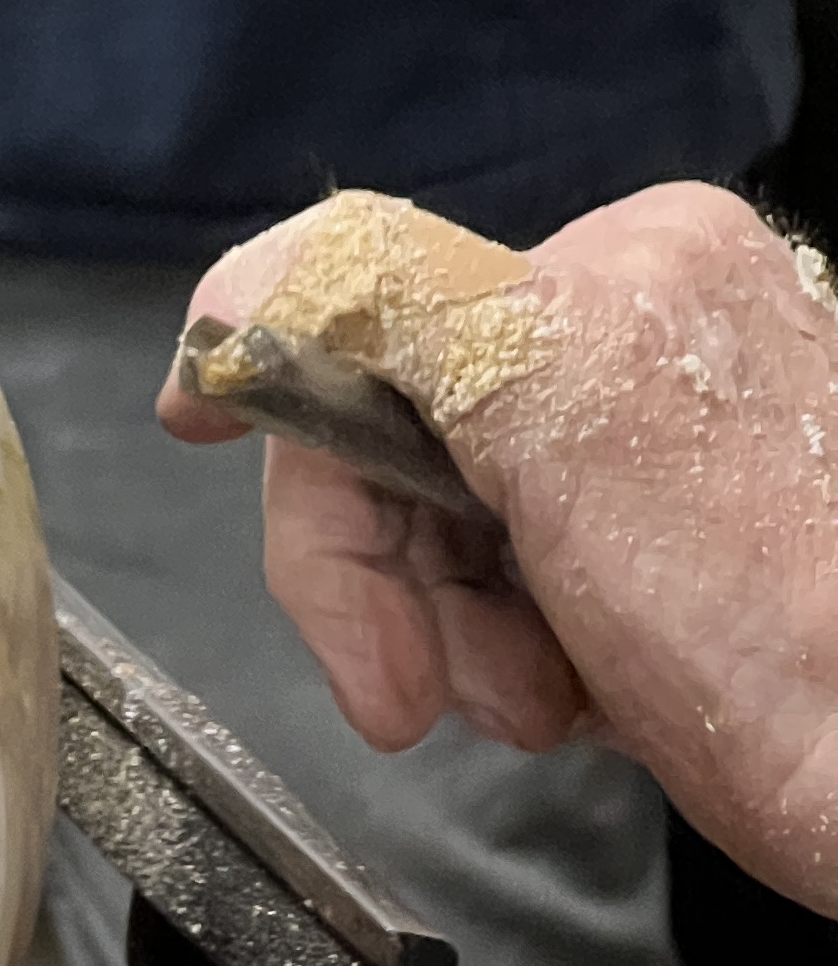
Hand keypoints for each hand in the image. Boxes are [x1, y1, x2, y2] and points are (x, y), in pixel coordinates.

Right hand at [161, 185, 837, 909]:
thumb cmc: (800, 643)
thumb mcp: (569, 408)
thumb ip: (391, 301)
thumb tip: (244, 288)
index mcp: (622, 263)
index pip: (364, 315)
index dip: (285, 406)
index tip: (190, 429)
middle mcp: (645, 332)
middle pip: (394, 430)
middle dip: (386, 570)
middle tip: (421, 685)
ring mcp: (655, 449)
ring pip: (444, 524)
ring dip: (451, 632)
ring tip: (537, 701)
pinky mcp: (671, 555)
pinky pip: (512, 589)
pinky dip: (512, 659)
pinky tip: (578, 699)